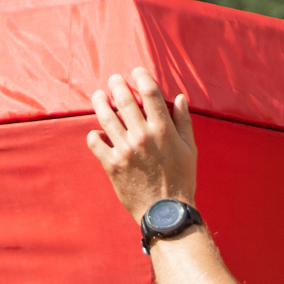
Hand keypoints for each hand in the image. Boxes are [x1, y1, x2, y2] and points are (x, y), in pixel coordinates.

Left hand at [87, 67, 198, 220]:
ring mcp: (125, 150)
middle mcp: (142, 136)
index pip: (150, 93)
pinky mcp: (112, 164)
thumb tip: (180, 98)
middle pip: (124, 100)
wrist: (166, 211)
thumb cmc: (182, 180)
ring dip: (100, 102)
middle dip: (117, 84)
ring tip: (98, 96)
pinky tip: (97, 132)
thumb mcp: (190, 149)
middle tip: (113, 80)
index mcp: (163, 130)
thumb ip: (184, 122)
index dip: (141, 77)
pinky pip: (96, 143)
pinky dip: (94, 135)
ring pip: (106, 117)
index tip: (136, 72)